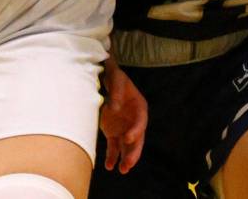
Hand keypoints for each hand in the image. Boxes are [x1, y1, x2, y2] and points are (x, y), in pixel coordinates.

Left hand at [100, 56, 147, 173]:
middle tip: (128, 164)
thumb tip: (114, 108)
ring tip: (122, 170)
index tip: (128, 137)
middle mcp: (134, 121)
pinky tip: (109, 166)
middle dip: (134, 152)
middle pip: (137, 139)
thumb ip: (116, 92)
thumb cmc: (115, 78)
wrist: (106, 80)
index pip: (141, 122)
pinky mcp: (113, 133)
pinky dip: (112, 157)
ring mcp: (124, 128)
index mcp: (140, 107)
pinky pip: (114, 147)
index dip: (136, 130)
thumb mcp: (117, 79)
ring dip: (125, 158)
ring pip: (127, 146)